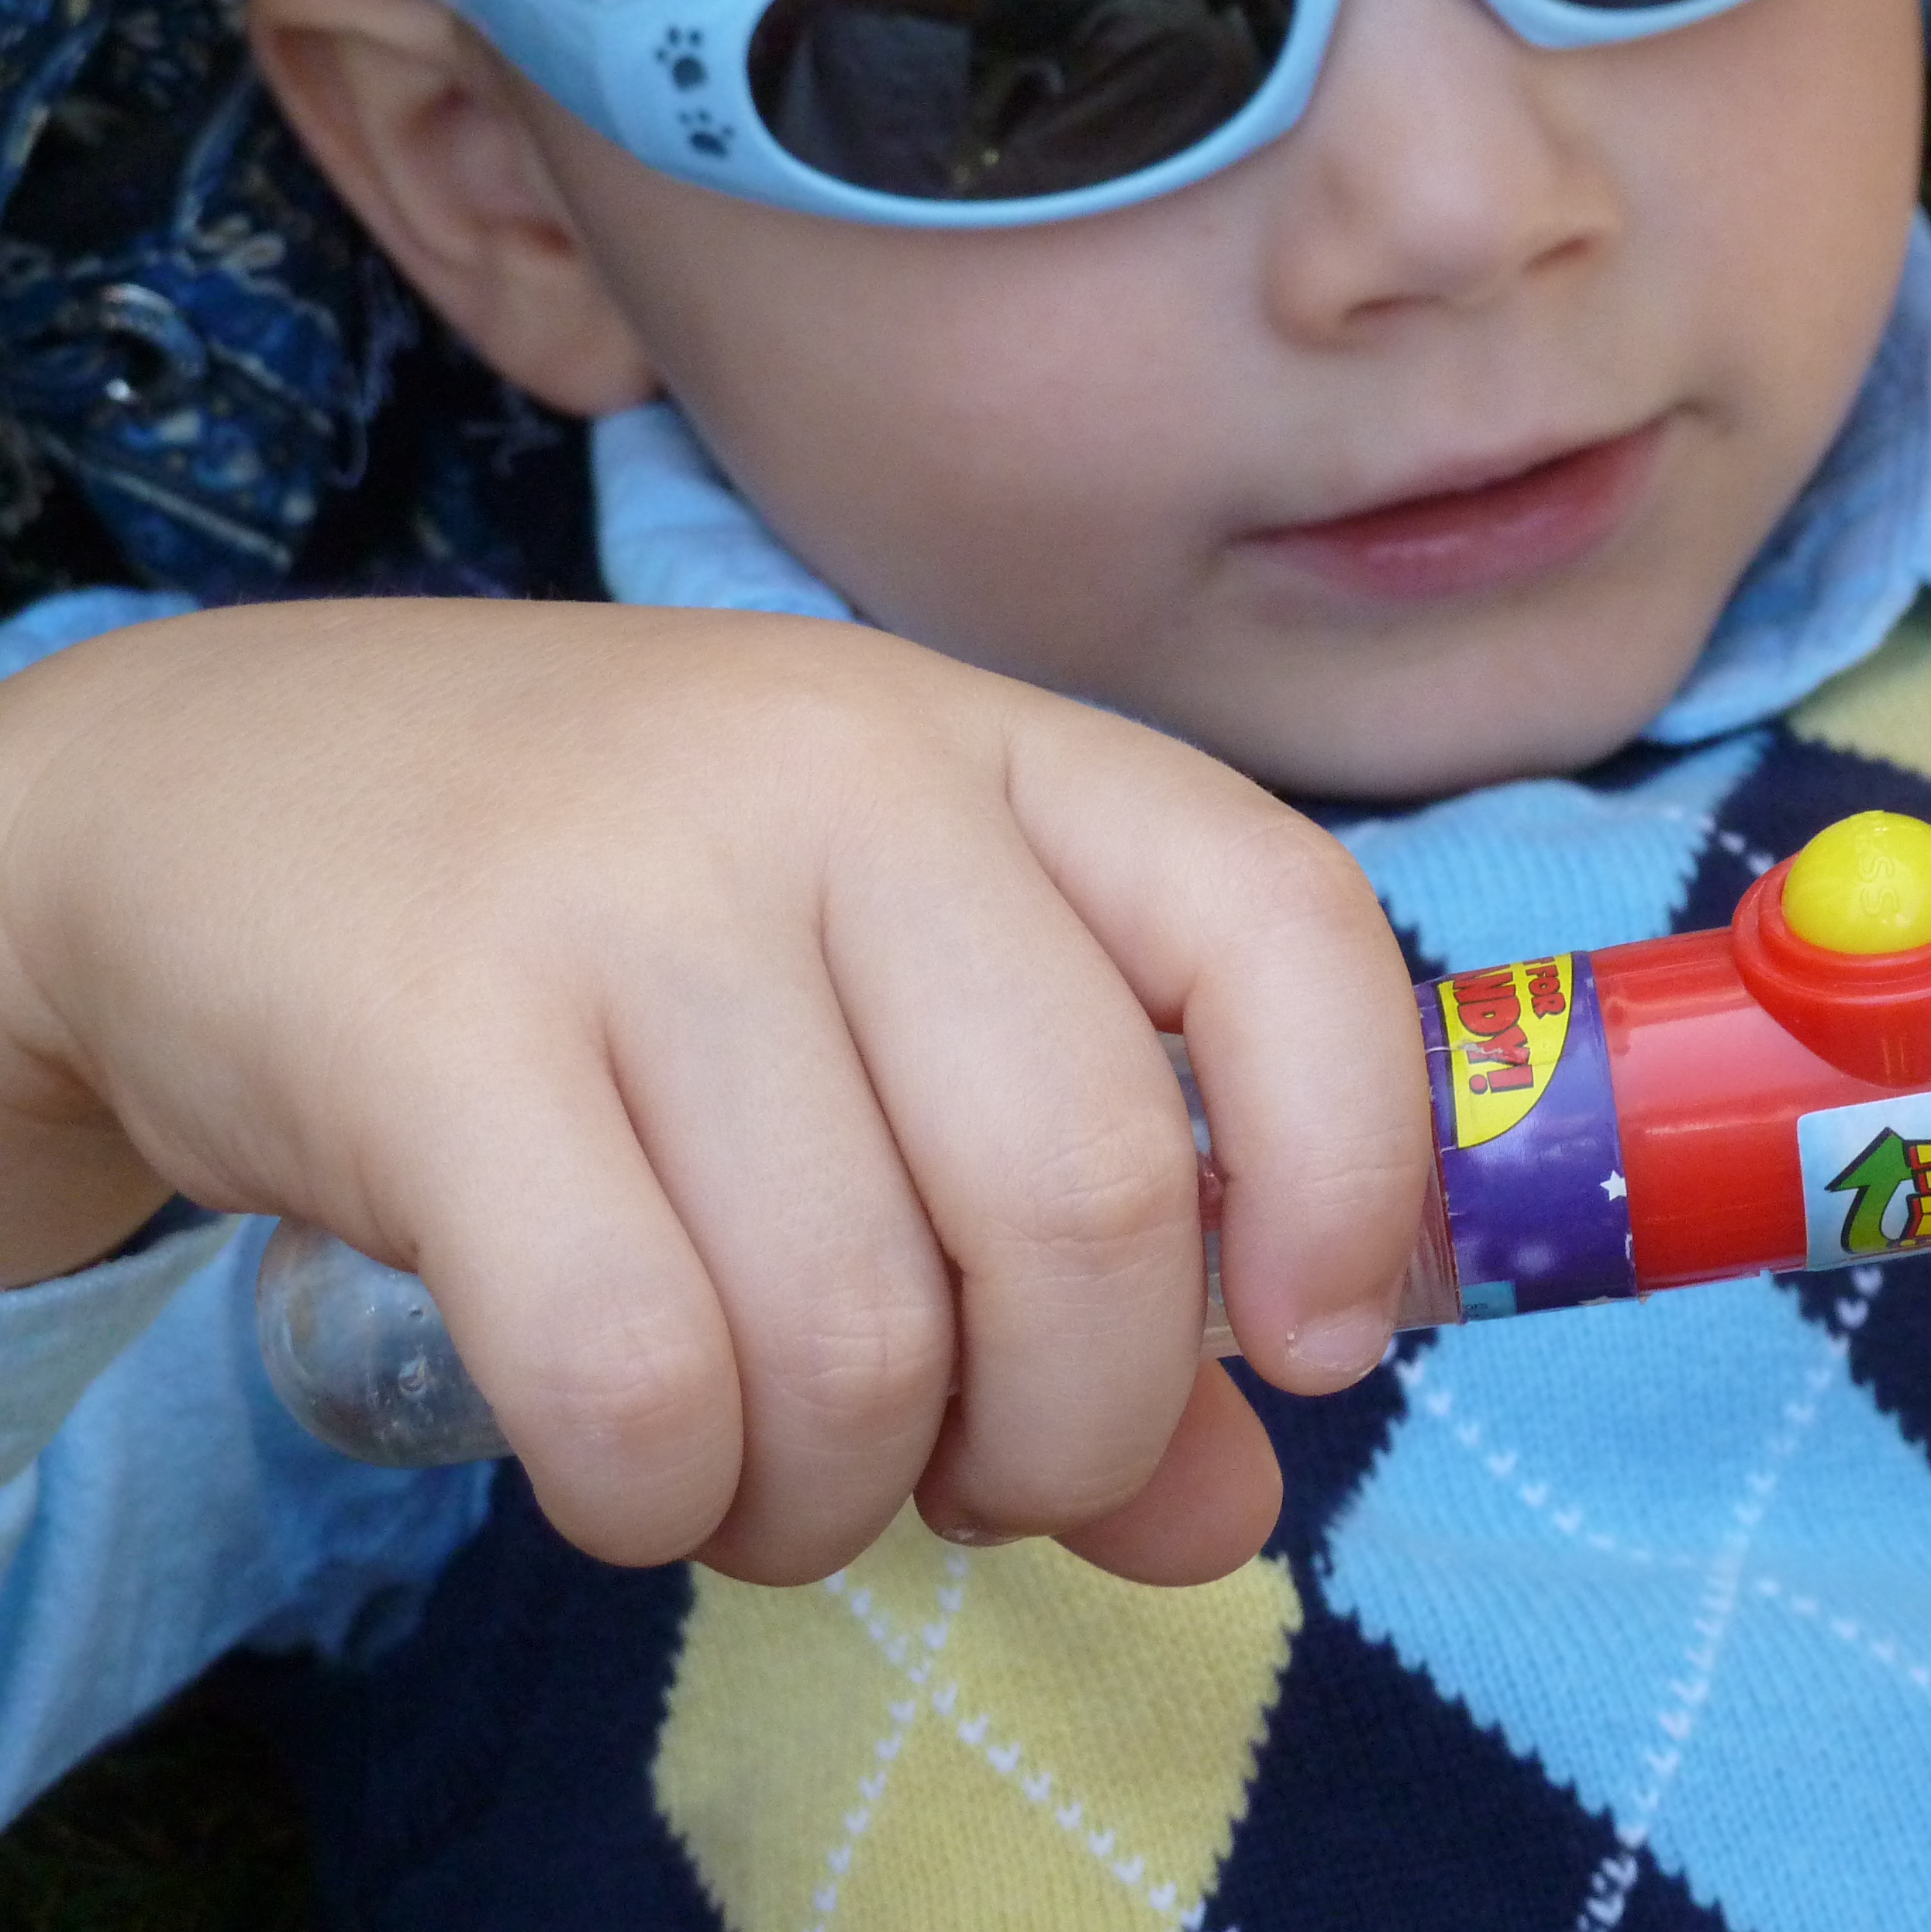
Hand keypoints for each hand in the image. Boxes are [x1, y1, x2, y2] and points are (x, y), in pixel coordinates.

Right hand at [0, 600, 1432, 1588]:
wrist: (229, 795)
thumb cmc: (636, 933)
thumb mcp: (898, 1021)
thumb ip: (1104, 1270)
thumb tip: (1232, 1521)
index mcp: (1007, 754)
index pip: (1285, 931)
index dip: (1357, 1171)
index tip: (1318, 1347)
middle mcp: (845, 783)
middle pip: (1088, 1197)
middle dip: (1078, 1431)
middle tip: (987, 1471)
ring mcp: (635, 892)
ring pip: (862, 1332)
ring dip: (851, 1498)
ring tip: (786, 1472)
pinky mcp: (436, 1031)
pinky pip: (641, 1380)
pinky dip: (674, 1504)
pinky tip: (650, 1476)